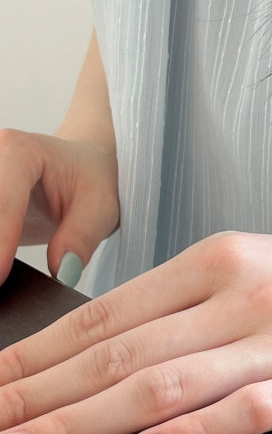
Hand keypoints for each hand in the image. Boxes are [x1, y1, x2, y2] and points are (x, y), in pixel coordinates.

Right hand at [0, 128, 119, 285]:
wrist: (80, 166)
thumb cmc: (90, 181)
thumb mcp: (100, 209)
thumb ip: (80, 239)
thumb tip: (62, 272)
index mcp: (21, 151)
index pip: (4, 202)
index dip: (1, 243)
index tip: (0, 279)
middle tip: (4, 282)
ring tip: (4, 279)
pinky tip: (2, 270)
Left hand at [0, 231, 271, 433]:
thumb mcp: (242, 272)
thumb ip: (177, 310)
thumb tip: (93, 359)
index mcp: (214, 260)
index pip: (107, 314)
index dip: (39, 357)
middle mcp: (241, 292)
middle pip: (122, 353)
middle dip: (41, 398)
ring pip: (168, 382)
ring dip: (87, 423)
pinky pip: (246, 410)